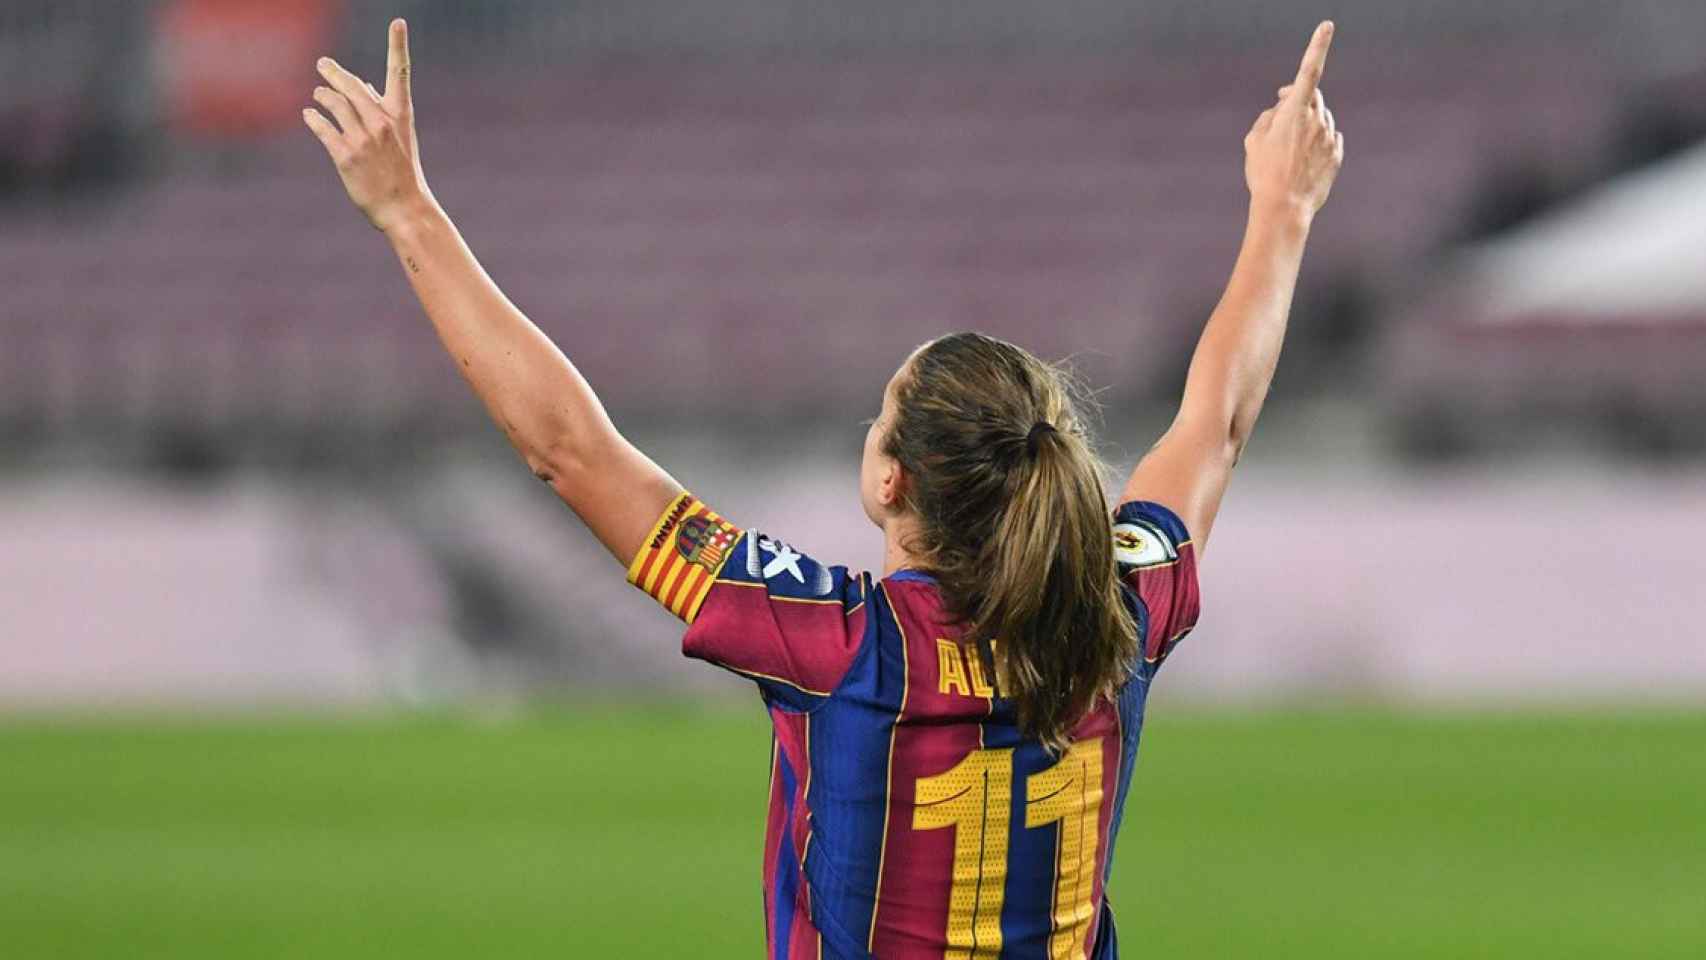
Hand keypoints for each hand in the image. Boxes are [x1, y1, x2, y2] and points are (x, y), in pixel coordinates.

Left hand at [303, 18, 433, 232]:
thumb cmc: (402, 172)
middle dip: (333, 72)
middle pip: (351, 85)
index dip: (399, 45)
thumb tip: (361, 83)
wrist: (403, 207)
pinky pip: (322, 128)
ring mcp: (363, 138)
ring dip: (322, 97)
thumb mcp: (400, 138)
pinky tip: (309, 115)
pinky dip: (313, 119)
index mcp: (400, 115)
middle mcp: (381, 122)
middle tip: (322, 65)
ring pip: (333, 104)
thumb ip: (380, 109)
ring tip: (317, 95)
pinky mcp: (345, 155)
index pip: (400, 73)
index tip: (398, 21)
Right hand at [1244, 21, 1343, 218]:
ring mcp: (1330, 136)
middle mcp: (1317, 119)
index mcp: (1294, 111)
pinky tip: (1302, 163)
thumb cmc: (1263, 173)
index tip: (1328, 25)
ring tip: (1288, 154)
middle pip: (1312, 97)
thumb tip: (1281, 110)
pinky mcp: (1337, 154)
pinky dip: (1316, 144)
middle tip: (1282, 115)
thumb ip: (1268, 117)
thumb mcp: (1253, 141)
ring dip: (1306, 126)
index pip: (1309, 71)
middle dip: (1298, 100)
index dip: (1317, 46)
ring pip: (1320, 119)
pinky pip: (1328, 139)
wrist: (1284, 208)